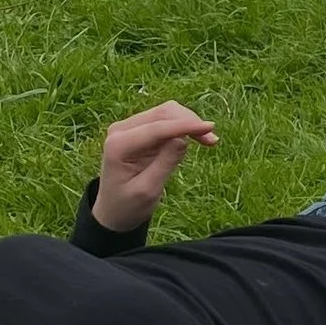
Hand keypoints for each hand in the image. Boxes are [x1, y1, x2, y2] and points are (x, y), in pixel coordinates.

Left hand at [94, 99, 217, 232]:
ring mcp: (129, 127)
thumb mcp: (148, 190)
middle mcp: (121, 130)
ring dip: (188, 123)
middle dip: (189, 122)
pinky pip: (165, 121)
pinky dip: (183, 127)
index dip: (185, 125)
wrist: (113, 211)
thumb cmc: (128, 206)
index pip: (156, 129)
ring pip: (167, 113)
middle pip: (163, 113)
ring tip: (208, 141)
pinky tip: (197, 139)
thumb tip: (183, 139)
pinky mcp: (139, 130)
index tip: (211, 127)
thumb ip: (165, 163)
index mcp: (118, 145)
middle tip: (212, 141)